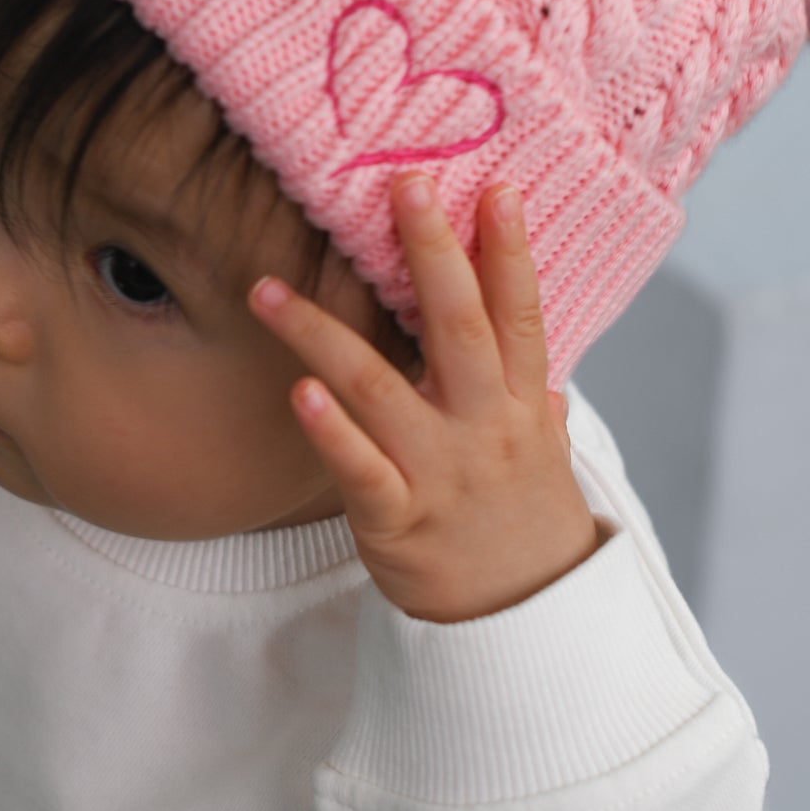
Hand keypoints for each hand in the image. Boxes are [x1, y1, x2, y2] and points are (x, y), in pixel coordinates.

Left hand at [247, 173, 603, 622]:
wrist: (524, 625)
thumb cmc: (523, 525)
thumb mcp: (544, 454)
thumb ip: (534, 397)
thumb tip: (541, 359)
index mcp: (519, 403)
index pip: (519, 313)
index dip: (511, 250)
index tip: (497, 188)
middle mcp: (483, 427)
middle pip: (460, 327)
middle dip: (434, 253)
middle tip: (406, 185)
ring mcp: (439, 471)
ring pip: (380, 387)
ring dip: (322, 332)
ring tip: (265, 288)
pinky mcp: (397, 519)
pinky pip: (360, 470)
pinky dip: (329, 433)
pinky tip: (297, 393)